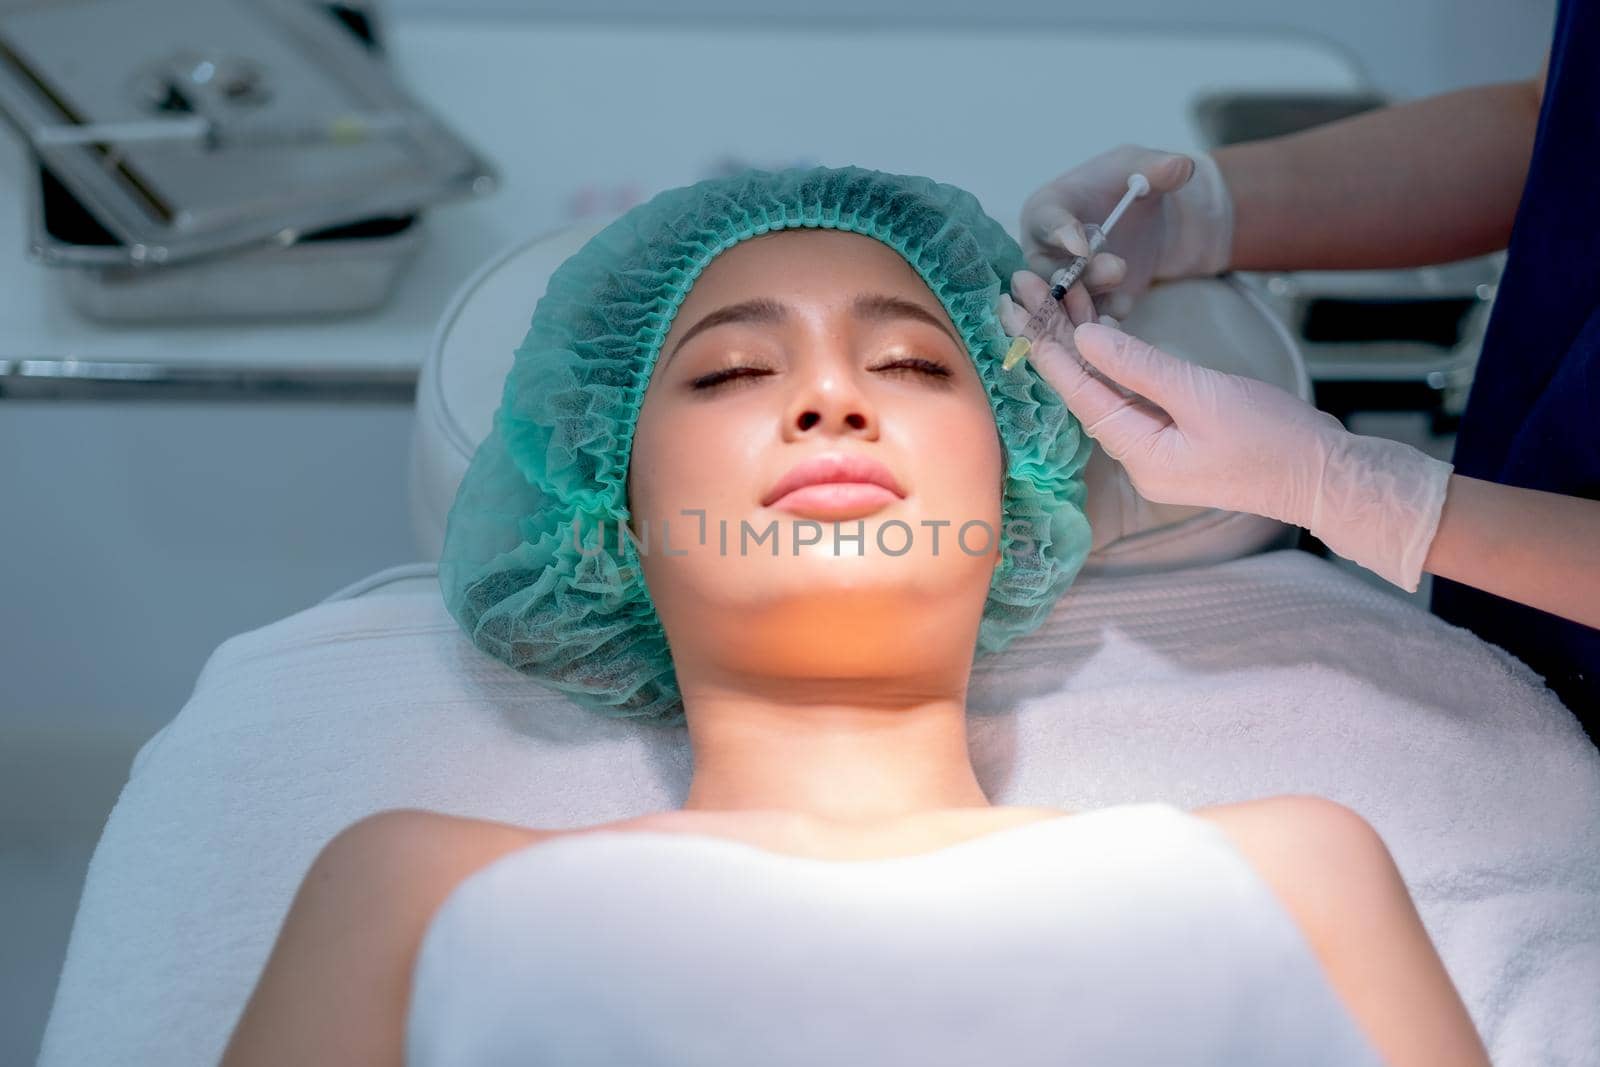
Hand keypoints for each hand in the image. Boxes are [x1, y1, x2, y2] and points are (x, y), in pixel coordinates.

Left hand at [997, 270, 1453, 591]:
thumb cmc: (1273, 439)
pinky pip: (1131, 397)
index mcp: (1139, 454)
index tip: (1016, 312)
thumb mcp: (1202, 393)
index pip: (1080, 394)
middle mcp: (1138, 457)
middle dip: (1055, 340)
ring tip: (1051, 298)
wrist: (1325, 476)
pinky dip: (1114, 363)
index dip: (1046, 350)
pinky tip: (1094, 330)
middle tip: (1021, 291)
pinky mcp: (1175, 440)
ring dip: (1081, 345)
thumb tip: (1084, 337)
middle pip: (1086, 391)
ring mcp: (1156, 451)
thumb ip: (1140, 365)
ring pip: (1107, 390)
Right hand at [1019, 144, 1234, 319]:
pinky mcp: (1085, 306)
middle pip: (1050, 271)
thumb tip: (1181, 166)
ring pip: (1066, 303)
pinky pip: (1087, 322)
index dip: (1061, 234)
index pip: (1045, 222)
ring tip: (1123, 302)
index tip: (1082, 245)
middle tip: (1116, 268)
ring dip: (1092, 306)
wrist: (1142, 218)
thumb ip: (1156, 167)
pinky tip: (1122, 327)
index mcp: (1048, 210)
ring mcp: (1062, 284)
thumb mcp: (1141, 168)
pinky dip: (1103, 326)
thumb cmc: (1125, 185)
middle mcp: (1045, 252)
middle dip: (1080, 275)